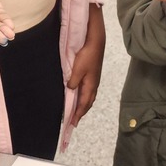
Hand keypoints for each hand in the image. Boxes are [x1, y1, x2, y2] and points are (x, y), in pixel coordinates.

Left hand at [68, 4, 104, 125]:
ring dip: (83, 105)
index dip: (78, 114)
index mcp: (90, 85)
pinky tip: (79, 95)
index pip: (84, 104)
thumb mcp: (78, 70)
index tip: (72, 123)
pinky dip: (84, 97)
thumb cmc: (86, 56)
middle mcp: (93, 85)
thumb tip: (70, 90)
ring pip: (88, 97)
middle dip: (81, 112)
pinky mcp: (92, 75)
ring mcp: (94, 80)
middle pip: (87, 103)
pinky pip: (88, 91)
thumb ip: (73, 82)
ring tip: (76, 112)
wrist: (96, 42)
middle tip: (73, 121)